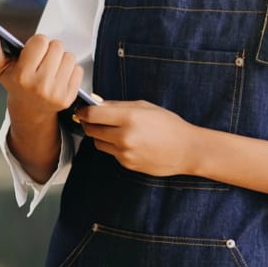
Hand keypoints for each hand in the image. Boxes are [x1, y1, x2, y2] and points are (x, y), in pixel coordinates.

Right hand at [0, 30, 84, 122]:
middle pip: (57, 46)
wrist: (30, 110)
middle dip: (50, 49)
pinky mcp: (69, 97)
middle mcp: (39, 85)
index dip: (37, 43)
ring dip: (61, 59)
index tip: (33, 51)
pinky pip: (78, 70)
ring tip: (50, 68)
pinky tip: (59, 77)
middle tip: (42, 59)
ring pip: (69, 57)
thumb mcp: (1, 68)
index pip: (40, 41)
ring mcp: (55, 92)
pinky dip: (70, 70)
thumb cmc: (16, 84)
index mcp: (22, 76)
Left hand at [77, 100, 195, 176]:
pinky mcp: (126, 164)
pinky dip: (113, 145)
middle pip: (91, 130)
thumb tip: (96, 103)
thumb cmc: (169, 125)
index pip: (92, 114)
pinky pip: (111, 153)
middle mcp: (124, 137)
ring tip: (113, 129)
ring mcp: (124, 153)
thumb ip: (119, 105)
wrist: (186, 149)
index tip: (81, 109)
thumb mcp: (145, 107)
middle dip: (89, 123)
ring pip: (98, 143)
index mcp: (129, 118)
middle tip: (93, 117)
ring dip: (100, 135)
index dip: (83, 111)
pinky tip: (128, 141)